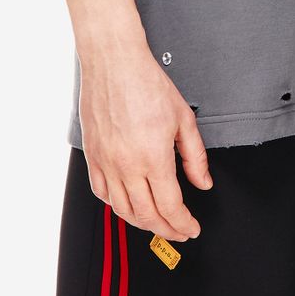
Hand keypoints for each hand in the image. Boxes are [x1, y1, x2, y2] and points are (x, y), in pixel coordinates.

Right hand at [78, 38, 212, 240]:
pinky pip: (101, 193)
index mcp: (153, 157)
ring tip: (156, 222)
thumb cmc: (146, 83)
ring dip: (141, 223)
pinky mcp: (92, 157)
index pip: (170, 206)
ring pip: (122, 210)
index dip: (183, 224)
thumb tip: (202, 182)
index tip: (191, 228)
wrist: (115, 64)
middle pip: (147, 215)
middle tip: (178, 231)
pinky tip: (127, 204)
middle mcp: (126, 165)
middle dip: (166, 229)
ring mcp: (106, 163)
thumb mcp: (183, 118)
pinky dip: (116, 206)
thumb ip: (195, 156)